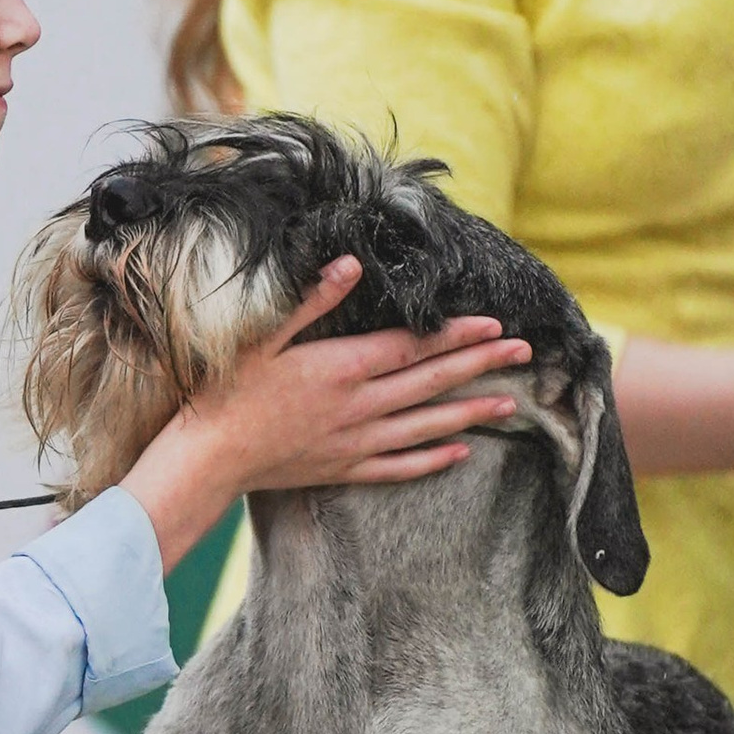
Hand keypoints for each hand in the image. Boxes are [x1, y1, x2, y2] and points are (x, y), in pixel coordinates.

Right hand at [124, 257, 530, 570]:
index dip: (458, 333)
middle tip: (525, 353)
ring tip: (512, 403)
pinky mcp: (344, 469)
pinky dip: (433, 459)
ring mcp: (355, 441)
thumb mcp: (263, 336)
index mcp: (342, 366)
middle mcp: (359, 406)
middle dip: (482, 364)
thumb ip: (312, 300)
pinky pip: (400, 467)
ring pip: (427, 425)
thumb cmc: (228, 392)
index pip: (414, 346)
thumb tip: (352, 264)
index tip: (495, 323)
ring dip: (472, 412)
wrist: (208, 459)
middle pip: (432, 381)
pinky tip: (460, 452)